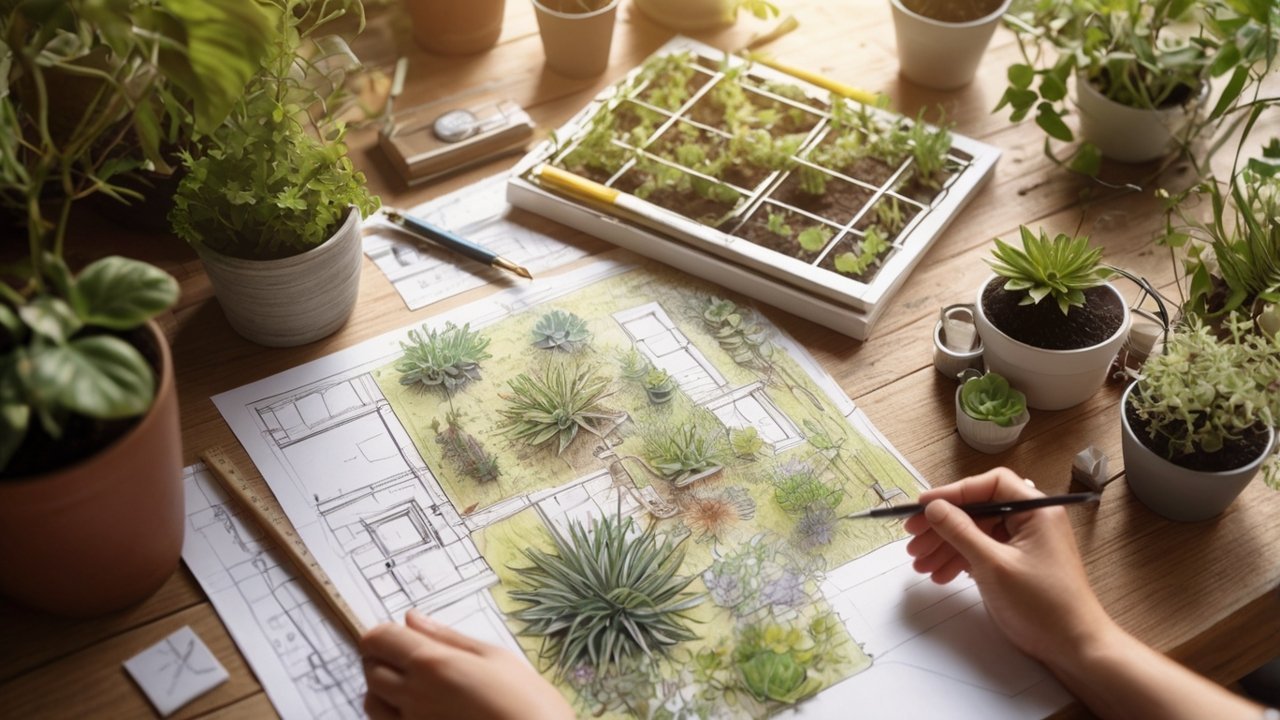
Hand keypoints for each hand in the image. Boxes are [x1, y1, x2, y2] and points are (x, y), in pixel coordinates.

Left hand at [360, 609, 573, 719]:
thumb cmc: (526, 701)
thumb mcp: (494, 657)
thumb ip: (447, 637)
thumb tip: (412, 619)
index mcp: (432, 664)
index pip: (378, 640)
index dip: (383, 633)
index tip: (399, 635)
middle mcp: (413, 695)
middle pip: (370, 669)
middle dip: (382, 658)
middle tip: (409, 656)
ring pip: (371, 702)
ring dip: (381, 688)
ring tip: (410, 684)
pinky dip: (391, 713)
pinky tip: (417, 709)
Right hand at [903, 467, 1111, 662]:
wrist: (1072, 647)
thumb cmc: (1045, 605)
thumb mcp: (994, 564)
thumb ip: (961, 531)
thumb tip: (934, 508)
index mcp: (1036, 511)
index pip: (988, 485)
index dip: (953, 492)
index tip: (924, 505)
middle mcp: (1031, 521)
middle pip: (977, 510)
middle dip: (943, 525)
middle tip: (914, 537)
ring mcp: (1023, 544)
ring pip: (976, 534)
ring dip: (946, 547)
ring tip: (920, 563)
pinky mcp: (1017, 564)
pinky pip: (982, 552)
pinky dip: (960, 561)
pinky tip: (940, 574)